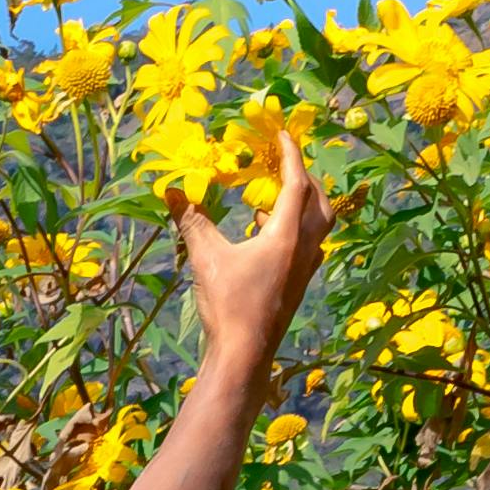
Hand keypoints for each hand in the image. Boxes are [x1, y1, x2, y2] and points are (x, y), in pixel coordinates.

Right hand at [178, 128, 327, 362]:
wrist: (244, 355)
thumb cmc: (228, 306)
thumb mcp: (206, 258)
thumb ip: (192, 221)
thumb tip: (171, 191)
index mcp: (286, 236)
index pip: (296, 183)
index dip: (291, 154)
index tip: (282, 134)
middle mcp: (303, 250)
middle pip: (318, 202)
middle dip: (304, 177)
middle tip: (283, 164)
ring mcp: (304, 270)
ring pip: (317, 225)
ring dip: (303, 205)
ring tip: (273, 197)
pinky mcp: (297, 285)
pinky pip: (307, 246)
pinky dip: (294, 230)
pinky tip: (265, 234)